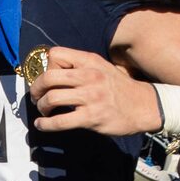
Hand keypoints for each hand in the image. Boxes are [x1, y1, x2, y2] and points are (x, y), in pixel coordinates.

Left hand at [27, 47, 156, 135]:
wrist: (143, 106)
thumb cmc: (118, 88)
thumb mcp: (102, 68)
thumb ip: (81, 67)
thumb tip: (52, 71)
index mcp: (90, 61)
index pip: (55, 54)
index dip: (47, 66)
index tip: (49, 79)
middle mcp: (89, 76)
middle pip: (48, 77)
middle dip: (36, 89)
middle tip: (36, 97)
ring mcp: (91, 97)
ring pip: (52, 98)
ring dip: (41, 107)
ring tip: (43, 111)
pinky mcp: (92, 117)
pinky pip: (60, 121)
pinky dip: (46, 125)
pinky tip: (42, 125)